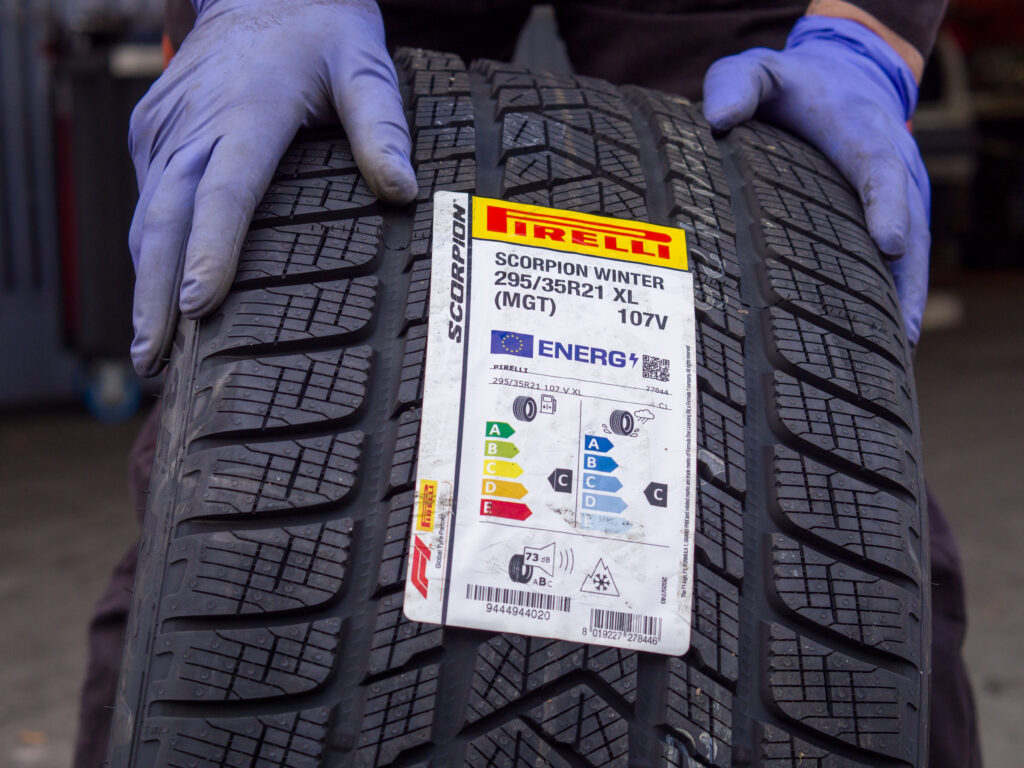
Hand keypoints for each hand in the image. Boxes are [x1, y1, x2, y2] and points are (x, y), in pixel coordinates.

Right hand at [128, 0, 415, 375]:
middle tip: (153, 358)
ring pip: (145, 216)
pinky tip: (156, 298)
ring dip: (142, 282)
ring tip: (149, 350)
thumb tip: (400, 191)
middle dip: (154, 294)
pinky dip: (147, 250)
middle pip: (164, 218)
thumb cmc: (321, 32)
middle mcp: (196, 123)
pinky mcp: (153, 131)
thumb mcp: (364, 67)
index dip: (209, 250)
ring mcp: (166, 127)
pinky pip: (145, 199)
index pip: (226, 192)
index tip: (195, 305)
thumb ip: (382, 127)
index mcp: (248, 111)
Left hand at [702, 15, 929, 344]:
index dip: (886, 205)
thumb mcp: (760, 70)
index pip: (880, 168)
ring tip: (894, 354)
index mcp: (862, 133)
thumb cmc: (789, 86)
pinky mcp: (892, 222)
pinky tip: (886, 348)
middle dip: (904, 276)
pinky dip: (898, 302)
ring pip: (913, 254)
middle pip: (910, 225)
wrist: (838, 80)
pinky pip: (903, 264)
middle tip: (894, 330)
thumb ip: (737, 84)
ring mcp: (898, 199)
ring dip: (905, 302)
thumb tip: (715, 120)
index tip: (890, 243)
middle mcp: (892, 168)